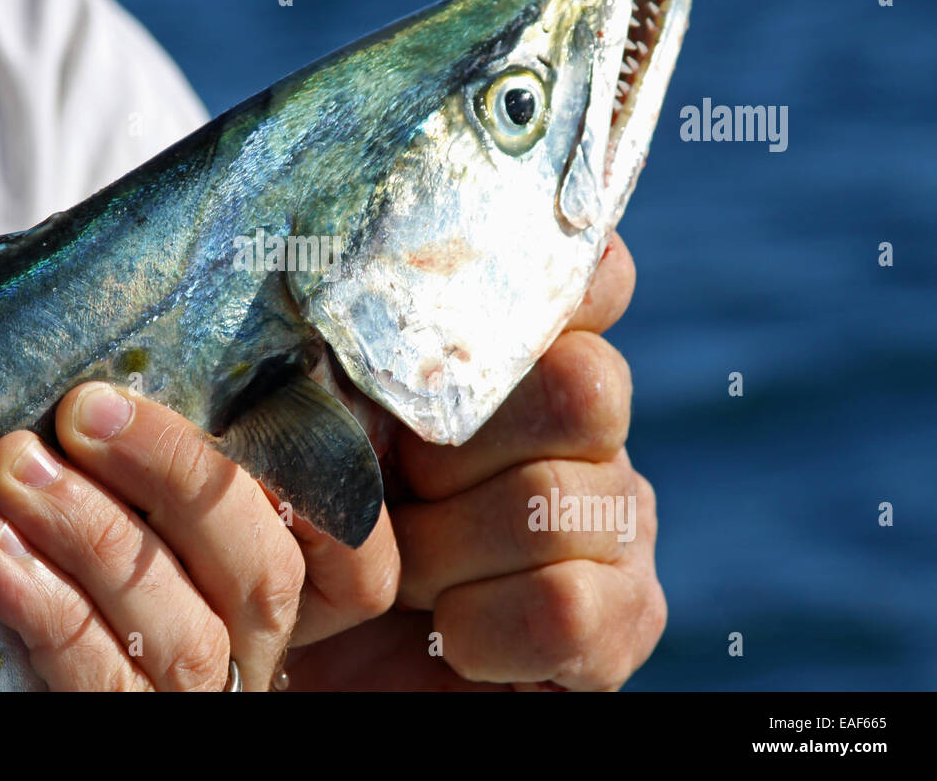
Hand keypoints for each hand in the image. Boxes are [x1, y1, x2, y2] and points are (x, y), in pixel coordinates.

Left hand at [0, 381, 398, 689]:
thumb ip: (181, 478)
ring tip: (17, 468)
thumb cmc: (98, 570)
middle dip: (176, 477)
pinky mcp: (124, 728)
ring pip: (185, 630)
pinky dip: (47, 607)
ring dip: (95, 532)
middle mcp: (255, 654)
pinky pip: (100, 677)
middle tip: (85, 410)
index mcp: (281, 600)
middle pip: (264, 573)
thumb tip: (141, 376)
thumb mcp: (161, 526)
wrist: (45, 676)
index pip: (357, 560)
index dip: (326, 489)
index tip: (246, 400)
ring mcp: (197, 699)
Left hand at [284, 233, 665, 690]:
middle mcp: (589, 428)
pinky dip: (481, 628)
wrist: (331, 664)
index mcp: (522, 359)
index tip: (460, 307)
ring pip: (553, 502)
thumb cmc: (316, 529)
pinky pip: (564, 608)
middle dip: (455, 448)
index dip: (553, 280)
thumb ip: (347, 362)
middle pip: (578, 386)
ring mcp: (618, 520)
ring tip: (399, 579)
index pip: (589, 277)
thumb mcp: (316, 434)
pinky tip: (447, 633)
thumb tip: (330, 283)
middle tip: (396, 488)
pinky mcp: (624, 618)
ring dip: (443, 554)